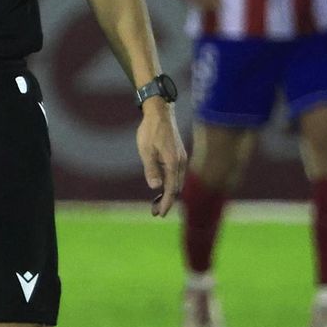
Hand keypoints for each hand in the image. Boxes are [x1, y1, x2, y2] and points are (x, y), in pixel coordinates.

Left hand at [137, 100, 186, 217]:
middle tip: (155, 211)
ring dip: (169, 193)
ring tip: (157, 202)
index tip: (160, 214)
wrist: (160, 111)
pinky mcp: (178, 154)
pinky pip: (177, 174)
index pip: (172, 189)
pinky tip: (162, 186)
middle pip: (176, 188)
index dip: (166, 203)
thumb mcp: (146, 150)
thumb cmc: (150, 130)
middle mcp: (180, 162)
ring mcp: (181, 158)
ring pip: (177, 182)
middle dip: (167, 201)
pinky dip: (171, 183)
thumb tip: (156, 188)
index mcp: (173, 163)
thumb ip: (151, 169)